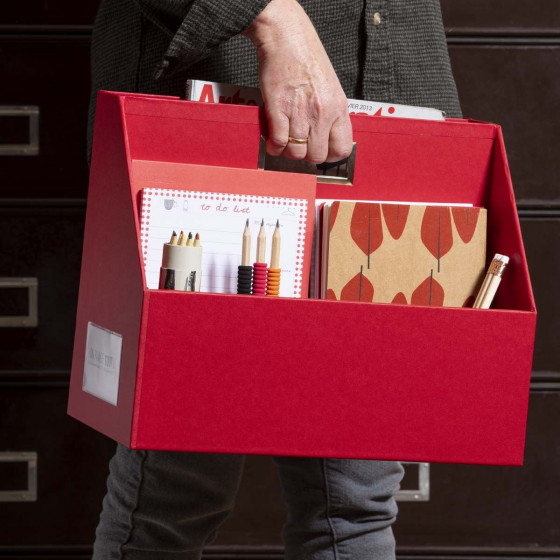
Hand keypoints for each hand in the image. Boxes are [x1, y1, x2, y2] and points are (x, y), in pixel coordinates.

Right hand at [243, 0, 352, 162]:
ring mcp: (300, 112)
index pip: (342, 148)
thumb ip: (330, 113)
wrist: (286, 37)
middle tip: (298, 146)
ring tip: (284, 142)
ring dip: (288, 151)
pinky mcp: (279, 109)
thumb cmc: (306, 59)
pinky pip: (279, 142)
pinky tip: (272, 140)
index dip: (330, 156)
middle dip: (306, 156)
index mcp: (338, 107)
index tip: (320, 153)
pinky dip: (274, 146)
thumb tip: (325, 136)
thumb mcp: (330, 87)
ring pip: (297, 152)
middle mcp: (322, 112)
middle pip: (317, 155)